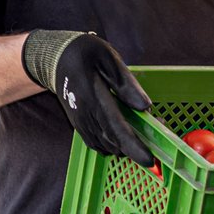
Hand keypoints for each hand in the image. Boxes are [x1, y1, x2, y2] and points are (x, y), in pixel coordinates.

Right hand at [21, 30, 154, 166]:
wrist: (56, 58)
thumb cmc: (85, 54)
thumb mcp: (108, 58)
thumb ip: (126, 83)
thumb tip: (145, 107)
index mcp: (93, 97)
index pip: (116, 128)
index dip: (134, 146)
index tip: (150, 159)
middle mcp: (85, 116)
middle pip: (113, 142)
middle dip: (137, 146)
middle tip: (157, 131)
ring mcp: (80, 123)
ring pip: (107, 146)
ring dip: (126, 145)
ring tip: (144, 129)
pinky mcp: (79, 126)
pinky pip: (98, 144)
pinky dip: (113, 145)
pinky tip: (124, 134)